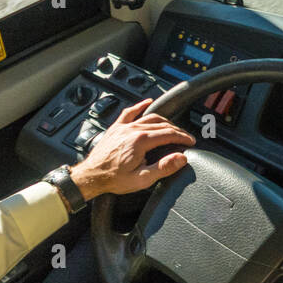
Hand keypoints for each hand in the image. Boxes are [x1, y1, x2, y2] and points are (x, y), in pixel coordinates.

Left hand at [69, 99, 195, 200]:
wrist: (92, 176)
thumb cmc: (114, 179)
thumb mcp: (142, 179)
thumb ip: (163, 167)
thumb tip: (181, 158)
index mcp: (141, 141)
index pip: (169, 134)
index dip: (183, 137)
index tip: (191, 141)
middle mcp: (132, 130)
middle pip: (162, 124)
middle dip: (177, 130)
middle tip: (185, 137)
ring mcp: (124, 127)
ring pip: (150, 117)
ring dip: (165, 121)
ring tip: (173, 127)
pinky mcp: (116, 128)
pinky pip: (130, 112)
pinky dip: (141, 106)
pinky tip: (148, 102)